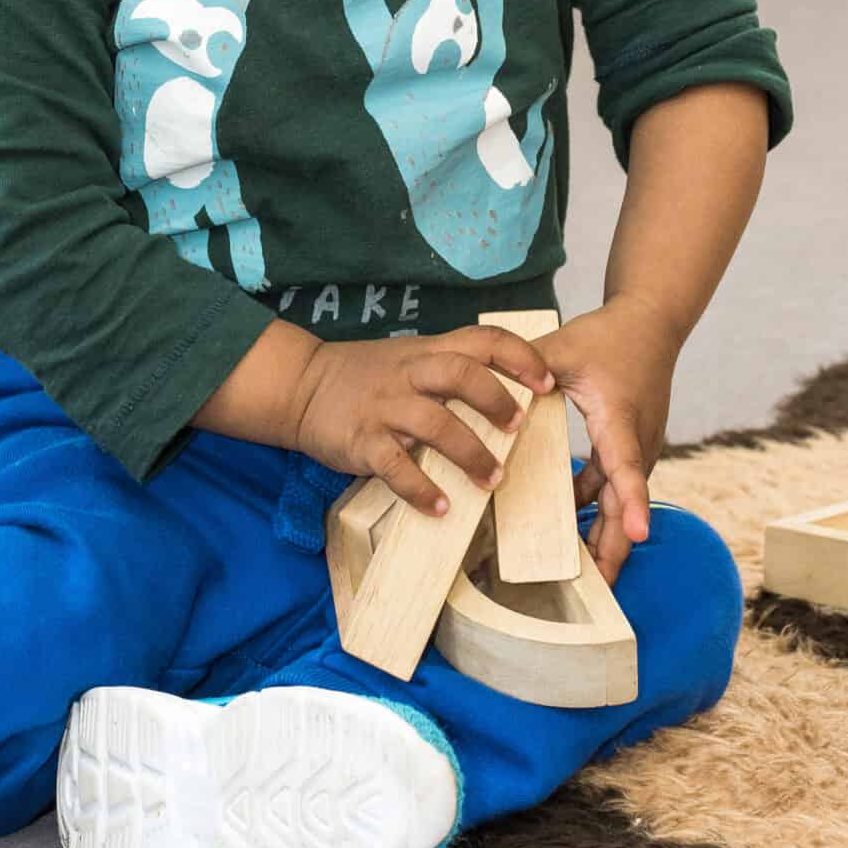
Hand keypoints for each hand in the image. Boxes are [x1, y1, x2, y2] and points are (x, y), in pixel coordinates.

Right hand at [290, 325, 557, 515]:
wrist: (301, 385)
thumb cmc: (366, 376)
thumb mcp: (409, 358)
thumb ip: (450, 370)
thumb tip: (511, 398)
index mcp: (427, 351)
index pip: (482, 340)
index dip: (520, 357)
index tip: (547, 383)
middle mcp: (409, 374)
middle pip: (462, 374)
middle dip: (497, 401)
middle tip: (519, 428)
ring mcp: (385, 407)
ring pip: (434, 424)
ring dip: (470, 455)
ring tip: (492, 481)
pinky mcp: (361, 441)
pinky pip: (395, 466)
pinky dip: (421, 489)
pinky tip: (441, 508)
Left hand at [536, 294, 679, 585]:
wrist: (650, 324)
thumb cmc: (609, 336)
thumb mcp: (562, 348)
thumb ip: (524, 370)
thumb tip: (484, 388)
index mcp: (620, 419)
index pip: (627, 467)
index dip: (631, 503)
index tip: (637, 534)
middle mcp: (636, 441)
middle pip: (627, 503)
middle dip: (616, 546)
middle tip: (598, 586)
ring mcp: (635, 447)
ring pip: (619, 500)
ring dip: (604, 534)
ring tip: (582, 574)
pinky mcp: (628, 447)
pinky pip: (611, 486)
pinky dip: (595, 508)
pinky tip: (570, 529)